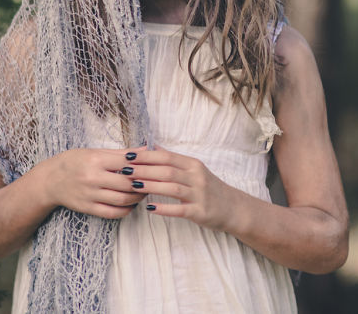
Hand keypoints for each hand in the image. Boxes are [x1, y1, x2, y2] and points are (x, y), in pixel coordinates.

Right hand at [42, 147, 146, 218]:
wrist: (50, 180)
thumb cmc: (74, 161)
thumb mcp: (95, 152)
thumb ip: (121, 153)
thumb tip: (146, 149)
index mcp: (95, 160)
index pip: (126, 163)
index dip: (142, 166)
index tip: (152, 167)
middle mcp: (92, 177)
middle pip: (127, 183)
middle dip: (143, 184)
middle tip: (152, 182)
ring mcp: (90, 194)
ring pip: (122, 199)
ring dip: (137, 198)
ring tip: (143, 193)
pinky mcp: (88, 208)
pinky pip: (112, 213)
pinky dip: (126, 211)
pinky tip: (132, 205)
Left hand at [125, 147, 239, 230]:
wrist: (233, 208)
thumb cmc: (209, 188)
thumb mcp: (194, 169)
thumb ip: (173, 159)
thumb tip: (152, 146)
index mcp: (193, 164)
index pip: (167, 157)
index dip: (146, 156)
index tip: (128, 156)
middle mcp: (197, 177)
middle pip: (167, 171)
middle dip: (144, 170)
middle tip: (125, 170)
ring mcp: (199, 195)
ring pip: (172, 188)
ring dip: (151, 186)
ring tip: (133, 186)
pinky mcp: (200, 212)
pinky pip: (180, 210)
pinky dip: (164, 208)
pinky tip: (149, 208)